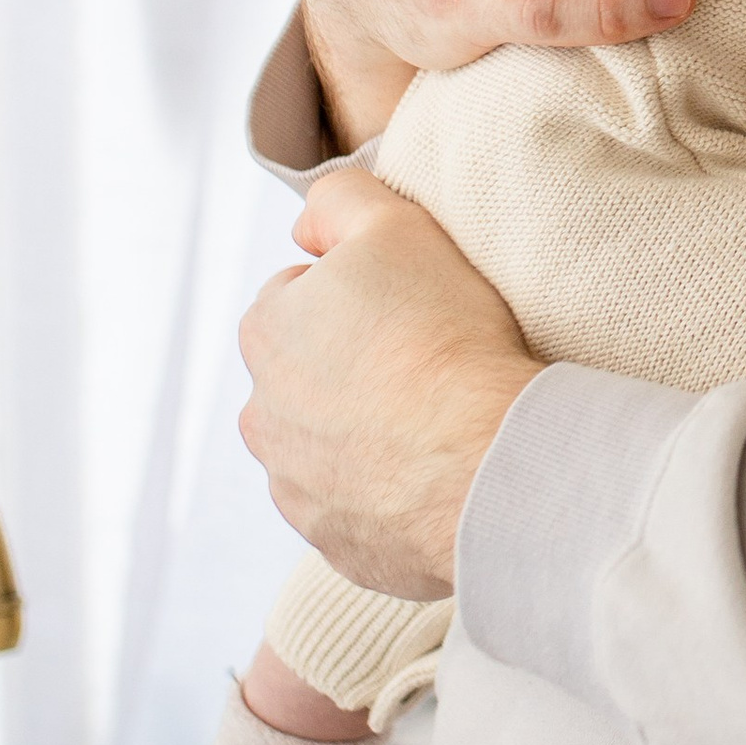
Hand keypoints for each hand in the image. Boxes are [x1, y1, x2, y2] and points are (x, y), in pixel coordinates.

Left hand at [237, 171, 534, 599]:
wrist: (483, 461)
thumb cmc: (444, 338)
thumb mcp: (396, 227)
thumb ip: (340, 201)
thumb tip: (305, 224)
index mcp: (265, 333)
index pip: (304, 296)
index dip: (365, 295)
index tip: (412, 308)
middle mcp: (262, 415)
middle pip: (312, 374)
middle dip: (357, 367)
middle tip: (428, 362)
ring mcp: (295, 487)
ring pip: (329, 444)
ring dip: (367, 432)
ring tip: (435, 424)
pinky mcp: (334, 542)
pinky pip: (358, 507)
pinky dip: (387, 492)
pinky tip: (436, 475)